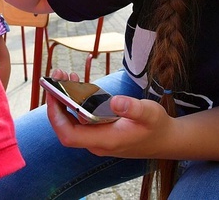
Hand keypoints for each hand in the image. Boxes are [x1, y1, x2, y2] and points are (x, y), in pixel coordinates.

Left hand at [45, 70, 174, 158]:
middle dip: (57, 101)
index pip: (68, 134)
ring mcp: (97, 138)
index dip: (55, 115)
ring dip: (65, 100)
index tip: (52, 92)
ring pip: (72, 121)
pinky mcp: (100, 132)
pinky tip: (78, 86)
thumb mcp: (150, 114)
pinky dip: (75, 102)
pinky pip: (80, 119)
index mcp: (105, 140)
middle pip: (65, 126)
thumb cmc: (157, 127)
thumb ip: (133, 109)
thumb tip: (115, 101)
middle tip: (58, 75)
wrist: (165, 140)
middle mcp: (96, 142)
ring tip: (67, 76)